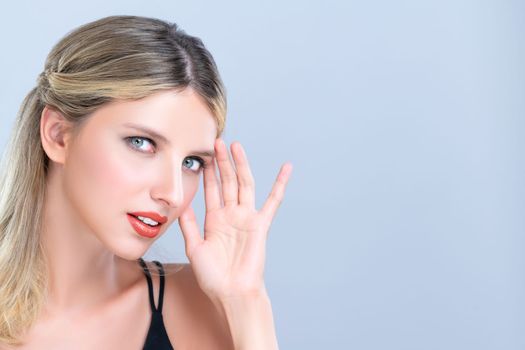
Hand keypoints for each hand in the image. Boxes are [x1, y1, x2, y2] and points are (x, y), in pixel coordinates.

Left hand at [177, 138, 291, 302]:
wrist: (231, 292)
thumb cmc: (213, 276)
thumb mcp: (194, 248)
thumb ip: (189, 225)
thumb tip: (182, 205)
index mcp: (215, 220)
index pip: (211, 190)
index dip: (208, 172)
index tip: (203, 155)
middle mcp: (232, 215)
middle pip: (227, 182)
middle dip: (222, 162)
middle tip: (217, 142)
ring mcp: (247, 218)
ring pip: (244, 185)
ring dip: (240, 166)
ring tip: (235, 146)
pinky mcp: (261, 224)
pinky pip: (273, 201)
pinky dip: (280, 184)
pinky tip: (286, 168)